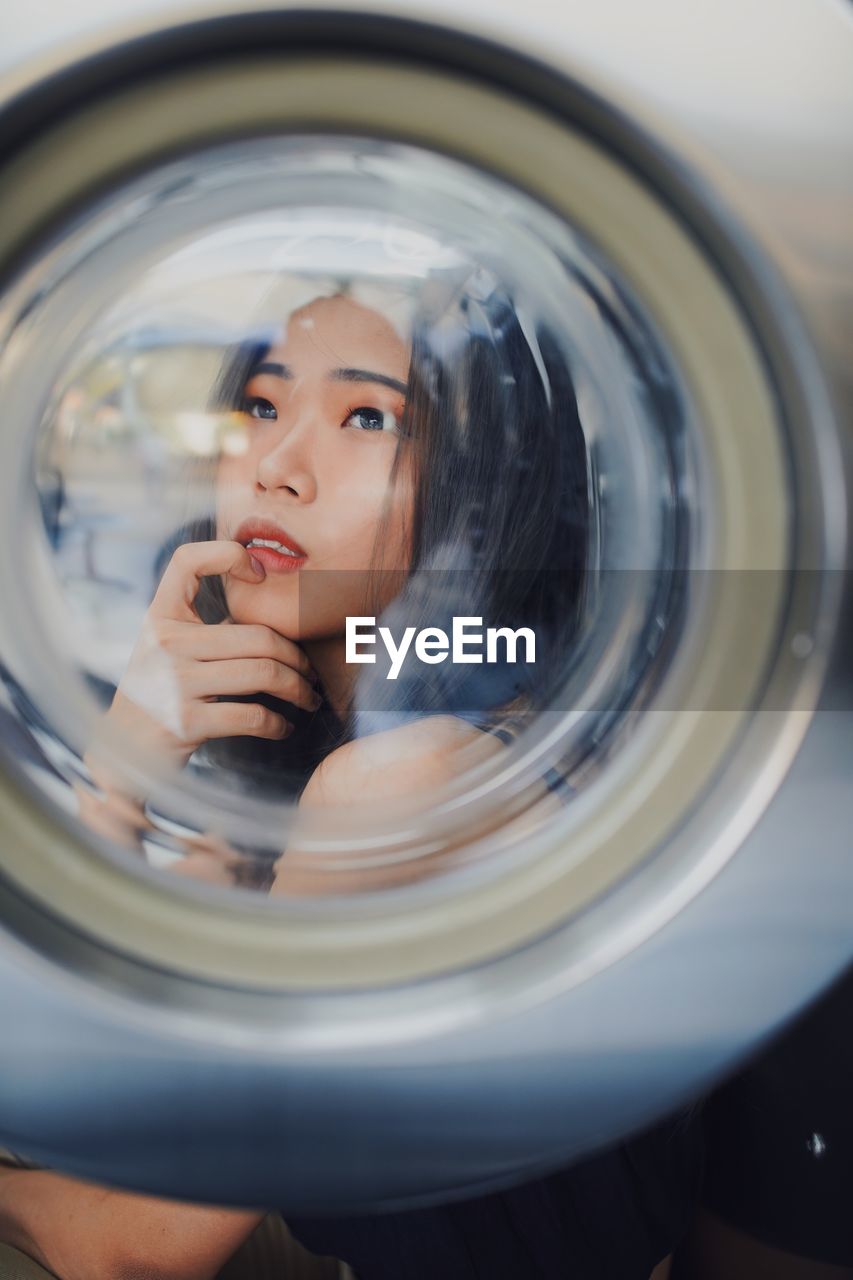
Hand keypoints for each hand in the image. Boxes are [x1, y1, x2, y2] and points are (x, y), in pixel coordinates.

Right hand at [83, 539, 319, 804]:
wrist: (122, 755)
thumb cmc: (158, 695)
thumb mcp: (169, 651)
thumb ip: (210, 629)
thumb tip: (273, 615)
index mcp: (159, 617)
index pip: (186, 561)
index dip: (227, 554)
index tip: (260, 573)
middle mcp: (163, 643)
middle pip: (258, 636)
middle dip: (297, 657)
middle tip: (311, 674)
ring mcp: (172, 683)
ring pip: (263, 673)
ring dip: (298, 689)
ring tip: (308, 699)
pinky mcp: (185, 722)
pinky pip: (252, 716)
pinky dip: (278, 724)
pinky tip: (283, 727)